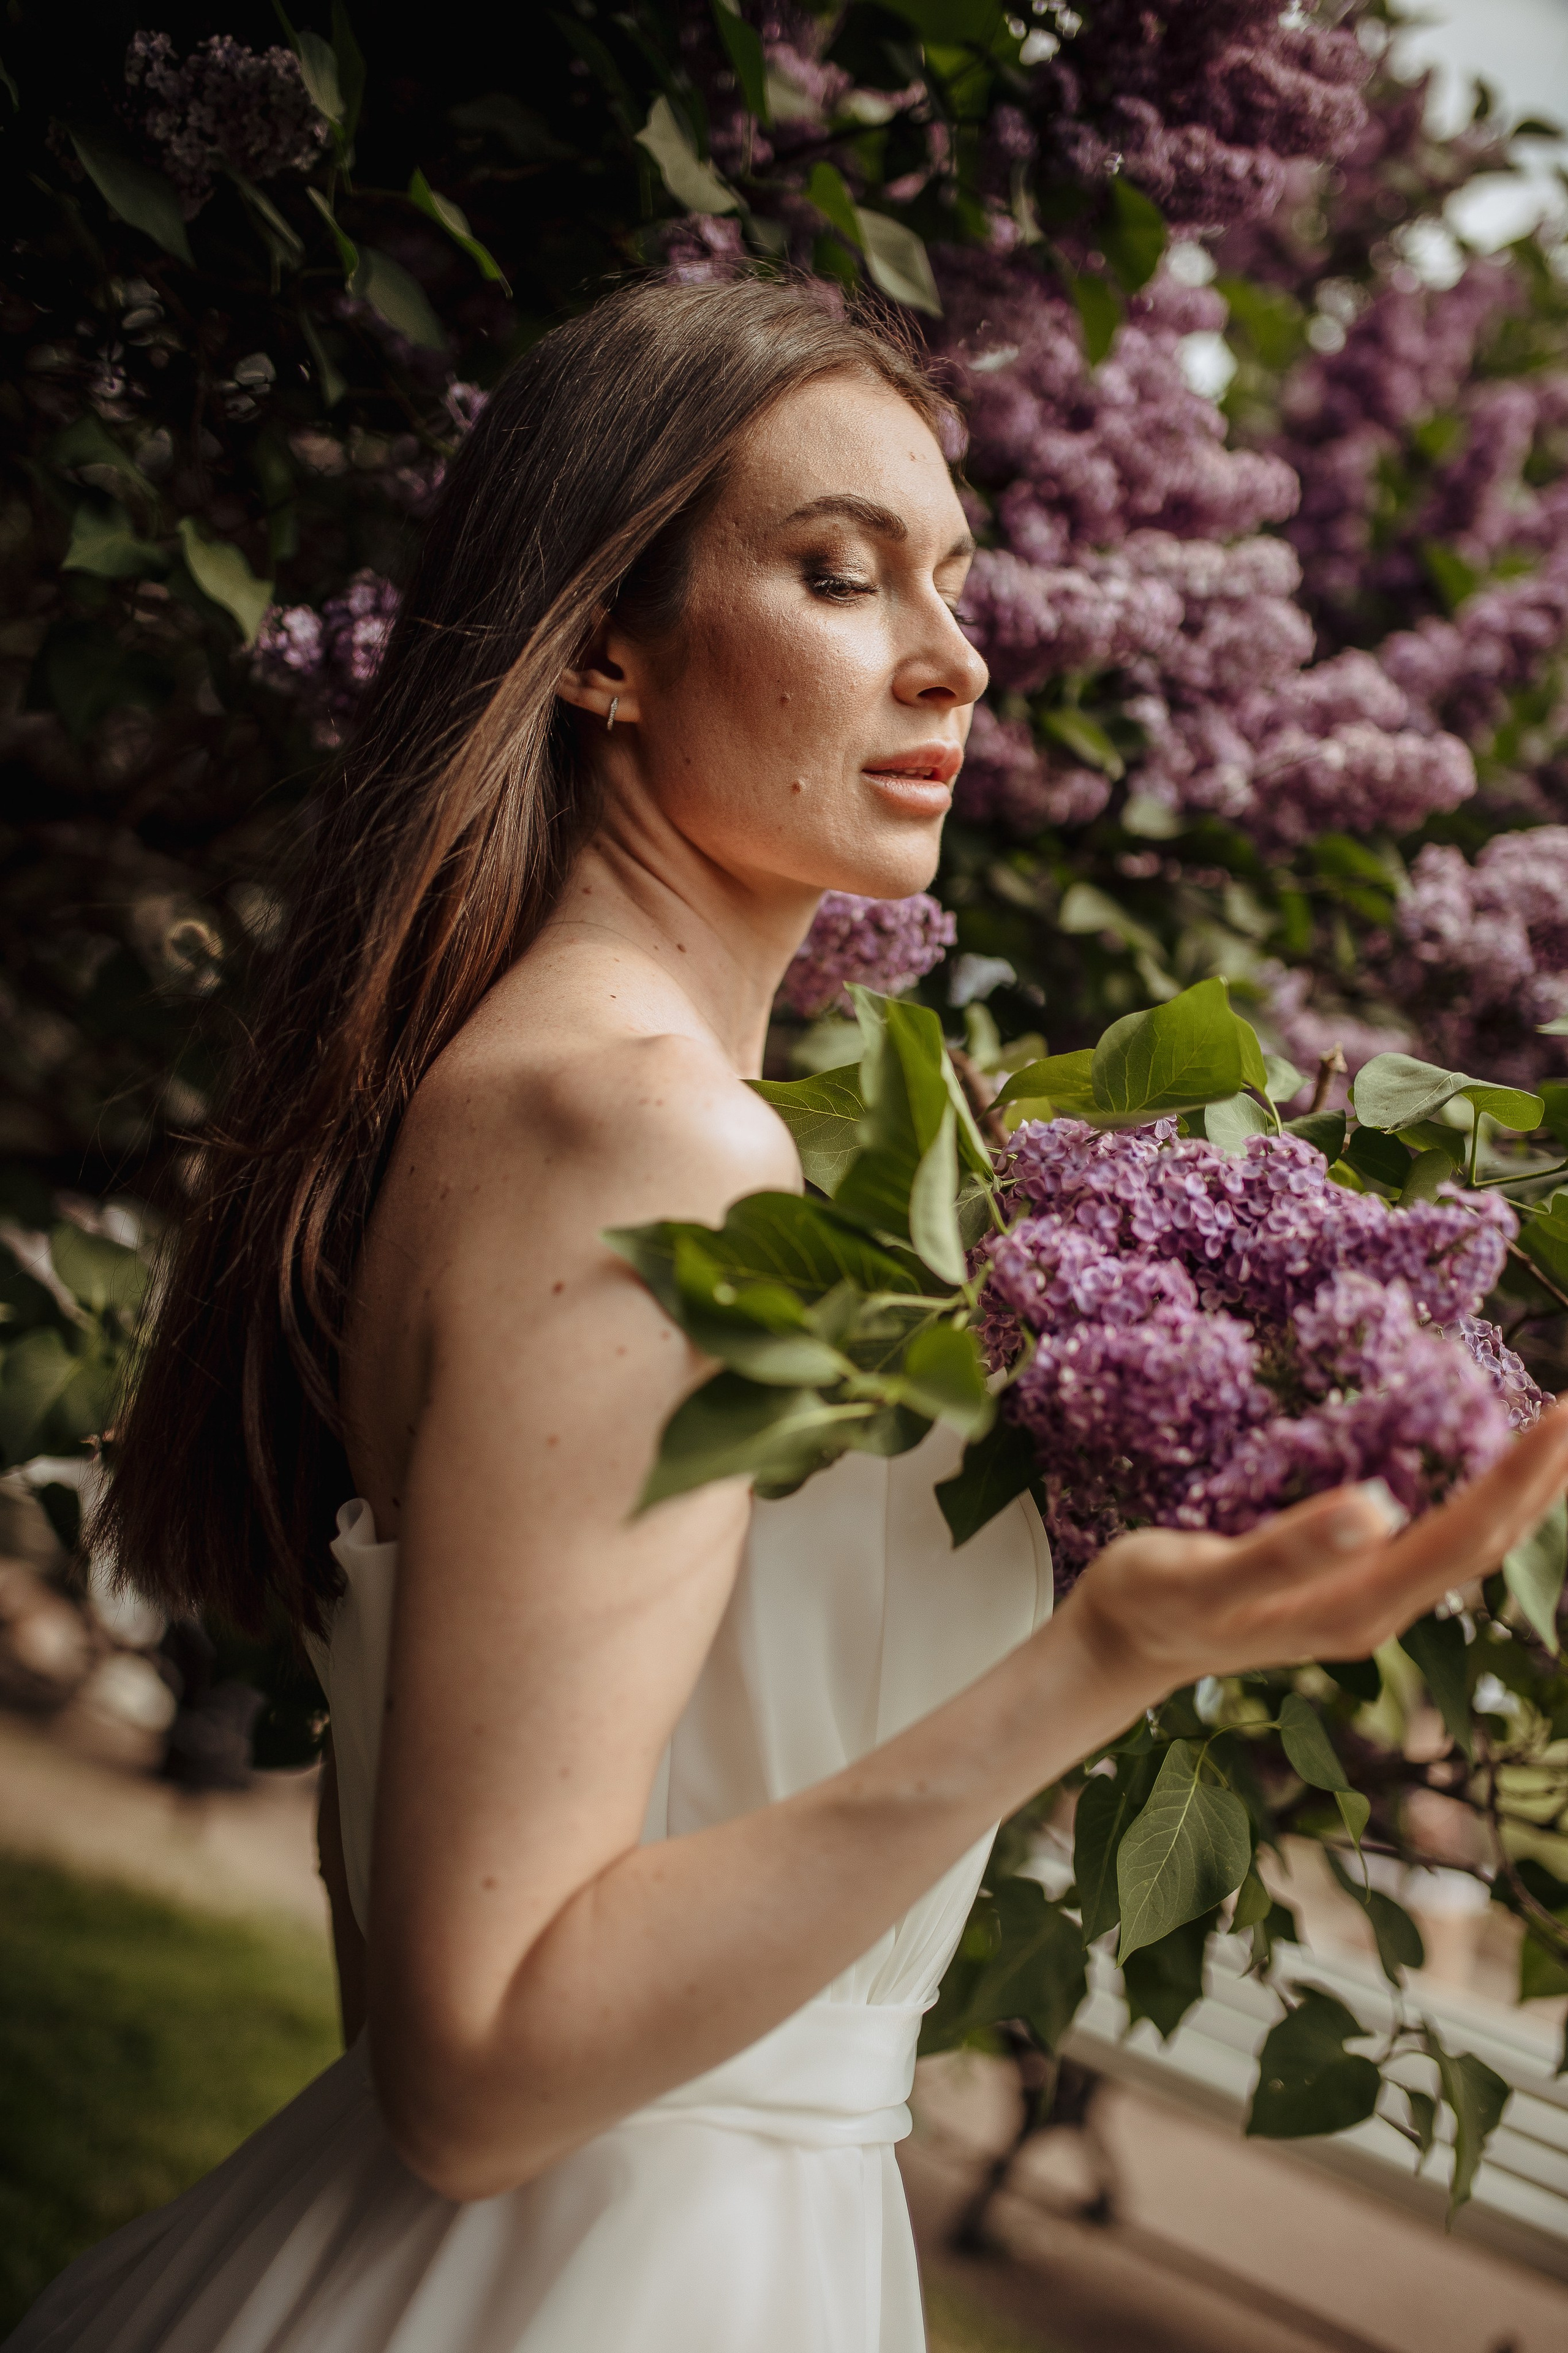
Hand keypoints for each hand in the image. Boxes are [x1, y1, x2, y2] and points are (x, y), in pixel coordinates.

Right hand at [1061, 1398, 1567, 1695]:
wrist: (1123, 1640)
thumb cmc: (1155, 1601)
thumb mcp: (1206, 1573)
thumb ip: (1287, 1549)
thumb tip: (1378, 1506)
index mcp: (1355, 1606)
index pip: (1463, 1537)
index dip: (1517, 1479)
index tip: (1560, 1415)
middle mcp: (1376, 1608)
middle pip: (1486, 1544)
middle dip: (1541, 1478)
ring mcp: (1366, 1599)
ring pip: (1468, 1543)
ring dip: (1517, 1489)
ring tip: (1554, 1432)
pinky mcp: (1348, 1583)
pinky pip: (1435, 1538)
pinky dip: (1473, 1495)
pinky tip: (1475, 1462)